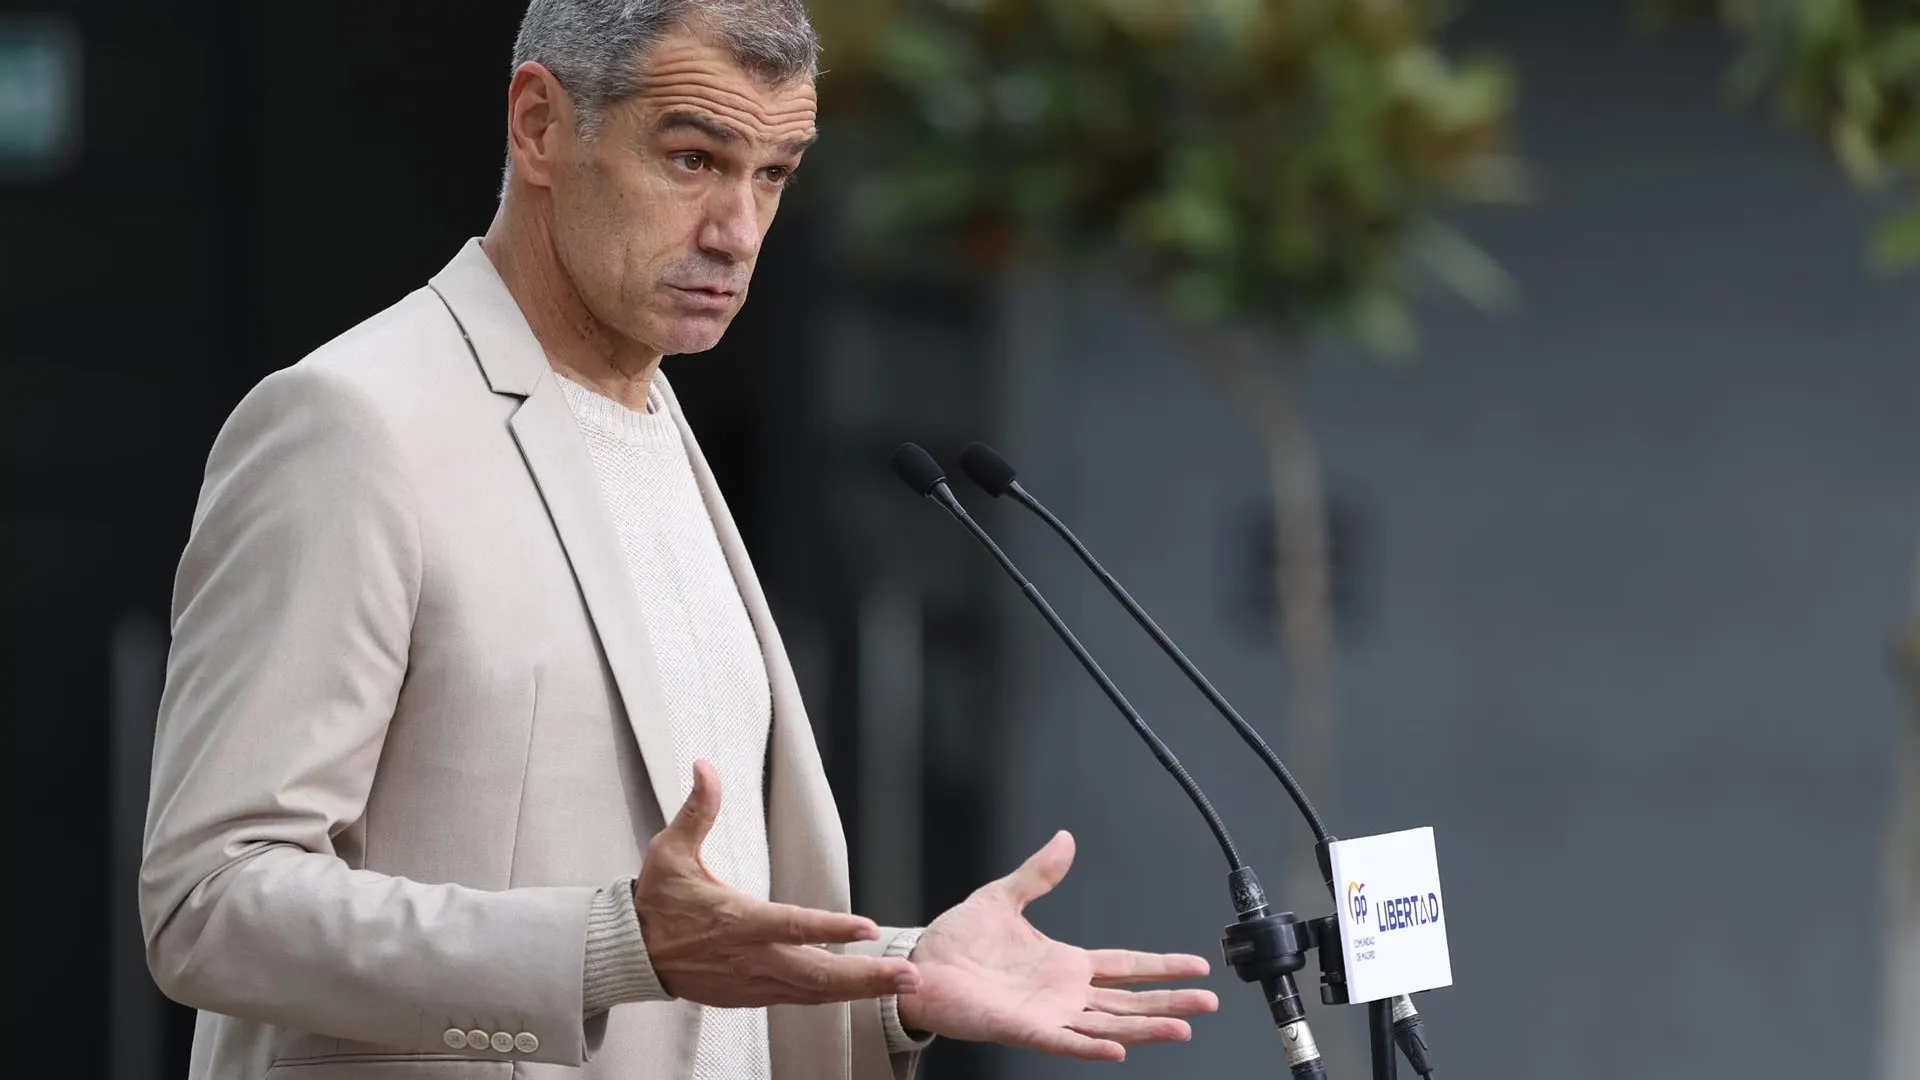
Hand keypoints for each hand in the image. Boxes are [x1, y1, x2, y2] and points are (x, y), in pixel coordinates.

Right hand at [633, 761, 919, 1006]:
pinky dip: (834, 997)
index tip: (868, 928)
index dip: (830, 928)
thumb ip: (697, 809)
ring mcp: (753, 982)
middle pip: (816, 973)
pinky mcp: (751, 995)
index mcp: (736, 920)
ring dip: (861, 990)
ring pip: (814, 992)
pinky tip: (865, 992)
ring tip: (904, 985)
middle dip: (866, 976)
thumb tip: (705, 765)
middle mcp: (751, 957)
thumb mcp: (670, 850)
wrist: (631, 954)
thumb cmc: (656, 900)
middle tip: (910, 975)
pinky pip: (800, 1000)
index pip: (791, 925)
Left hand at [897, 830, 1218, 1060]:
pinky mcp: (1023, 1029)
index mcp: (1066, 963)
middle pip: (1129, 1002)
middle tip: (1208, 1004)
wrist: (921, 963)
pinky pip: (1063, 1041)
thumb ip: (1039, 873)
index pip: (1126, 967)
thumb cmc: (957, 939)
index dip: (1162, 966)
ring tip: (1182, 1029)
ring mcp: (1048, 1014)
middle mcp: (1064, 993)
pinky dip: (1090, 1046)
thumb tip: (1065, 839)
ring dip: (1145, 1028)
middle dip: (1170, 1003)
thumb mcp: (1004, 897)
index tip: (1198, 966)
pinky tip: (1118, 1049)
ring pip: (1108, 1025)